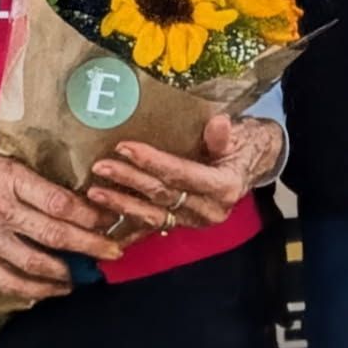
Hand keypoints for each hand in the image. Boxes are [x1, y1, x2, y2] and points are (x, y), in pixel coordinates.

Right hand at [0, 130, 122, 303]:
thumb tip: (71, 196)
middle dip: (91, 246)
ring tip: (84, 274)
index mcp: (10, 179)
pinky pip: (8, 280)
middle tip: (114, 252)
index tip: (109, 219)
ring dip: (66, 273)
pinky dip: (33, 290)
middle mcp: (0, 210)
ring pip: (35, 265)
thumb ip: (31, 180)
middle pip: (56, 235)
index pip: (61, 203)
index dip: (91, 215)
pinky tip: (50, 290)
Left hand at [86, 115, 284, 232]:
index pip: (181, 175)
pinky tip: (104, 220)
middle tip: (101, 167)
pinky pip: (152, 225)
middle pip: (162, 195)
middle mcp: (210, 211)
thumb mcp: (239, 134)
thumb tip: (218, 122)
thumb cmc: (243, 142)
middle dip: (129, 180)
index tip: (125, 147)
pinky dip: (128, 221)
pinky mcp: (183, 224)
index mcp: (224, 188)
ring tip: (95, 192)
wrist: (252, 162)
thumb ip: (223, 135)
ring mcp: (195, 221)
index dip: (152, 162)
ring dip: (122, 204)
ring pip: (153, 215)